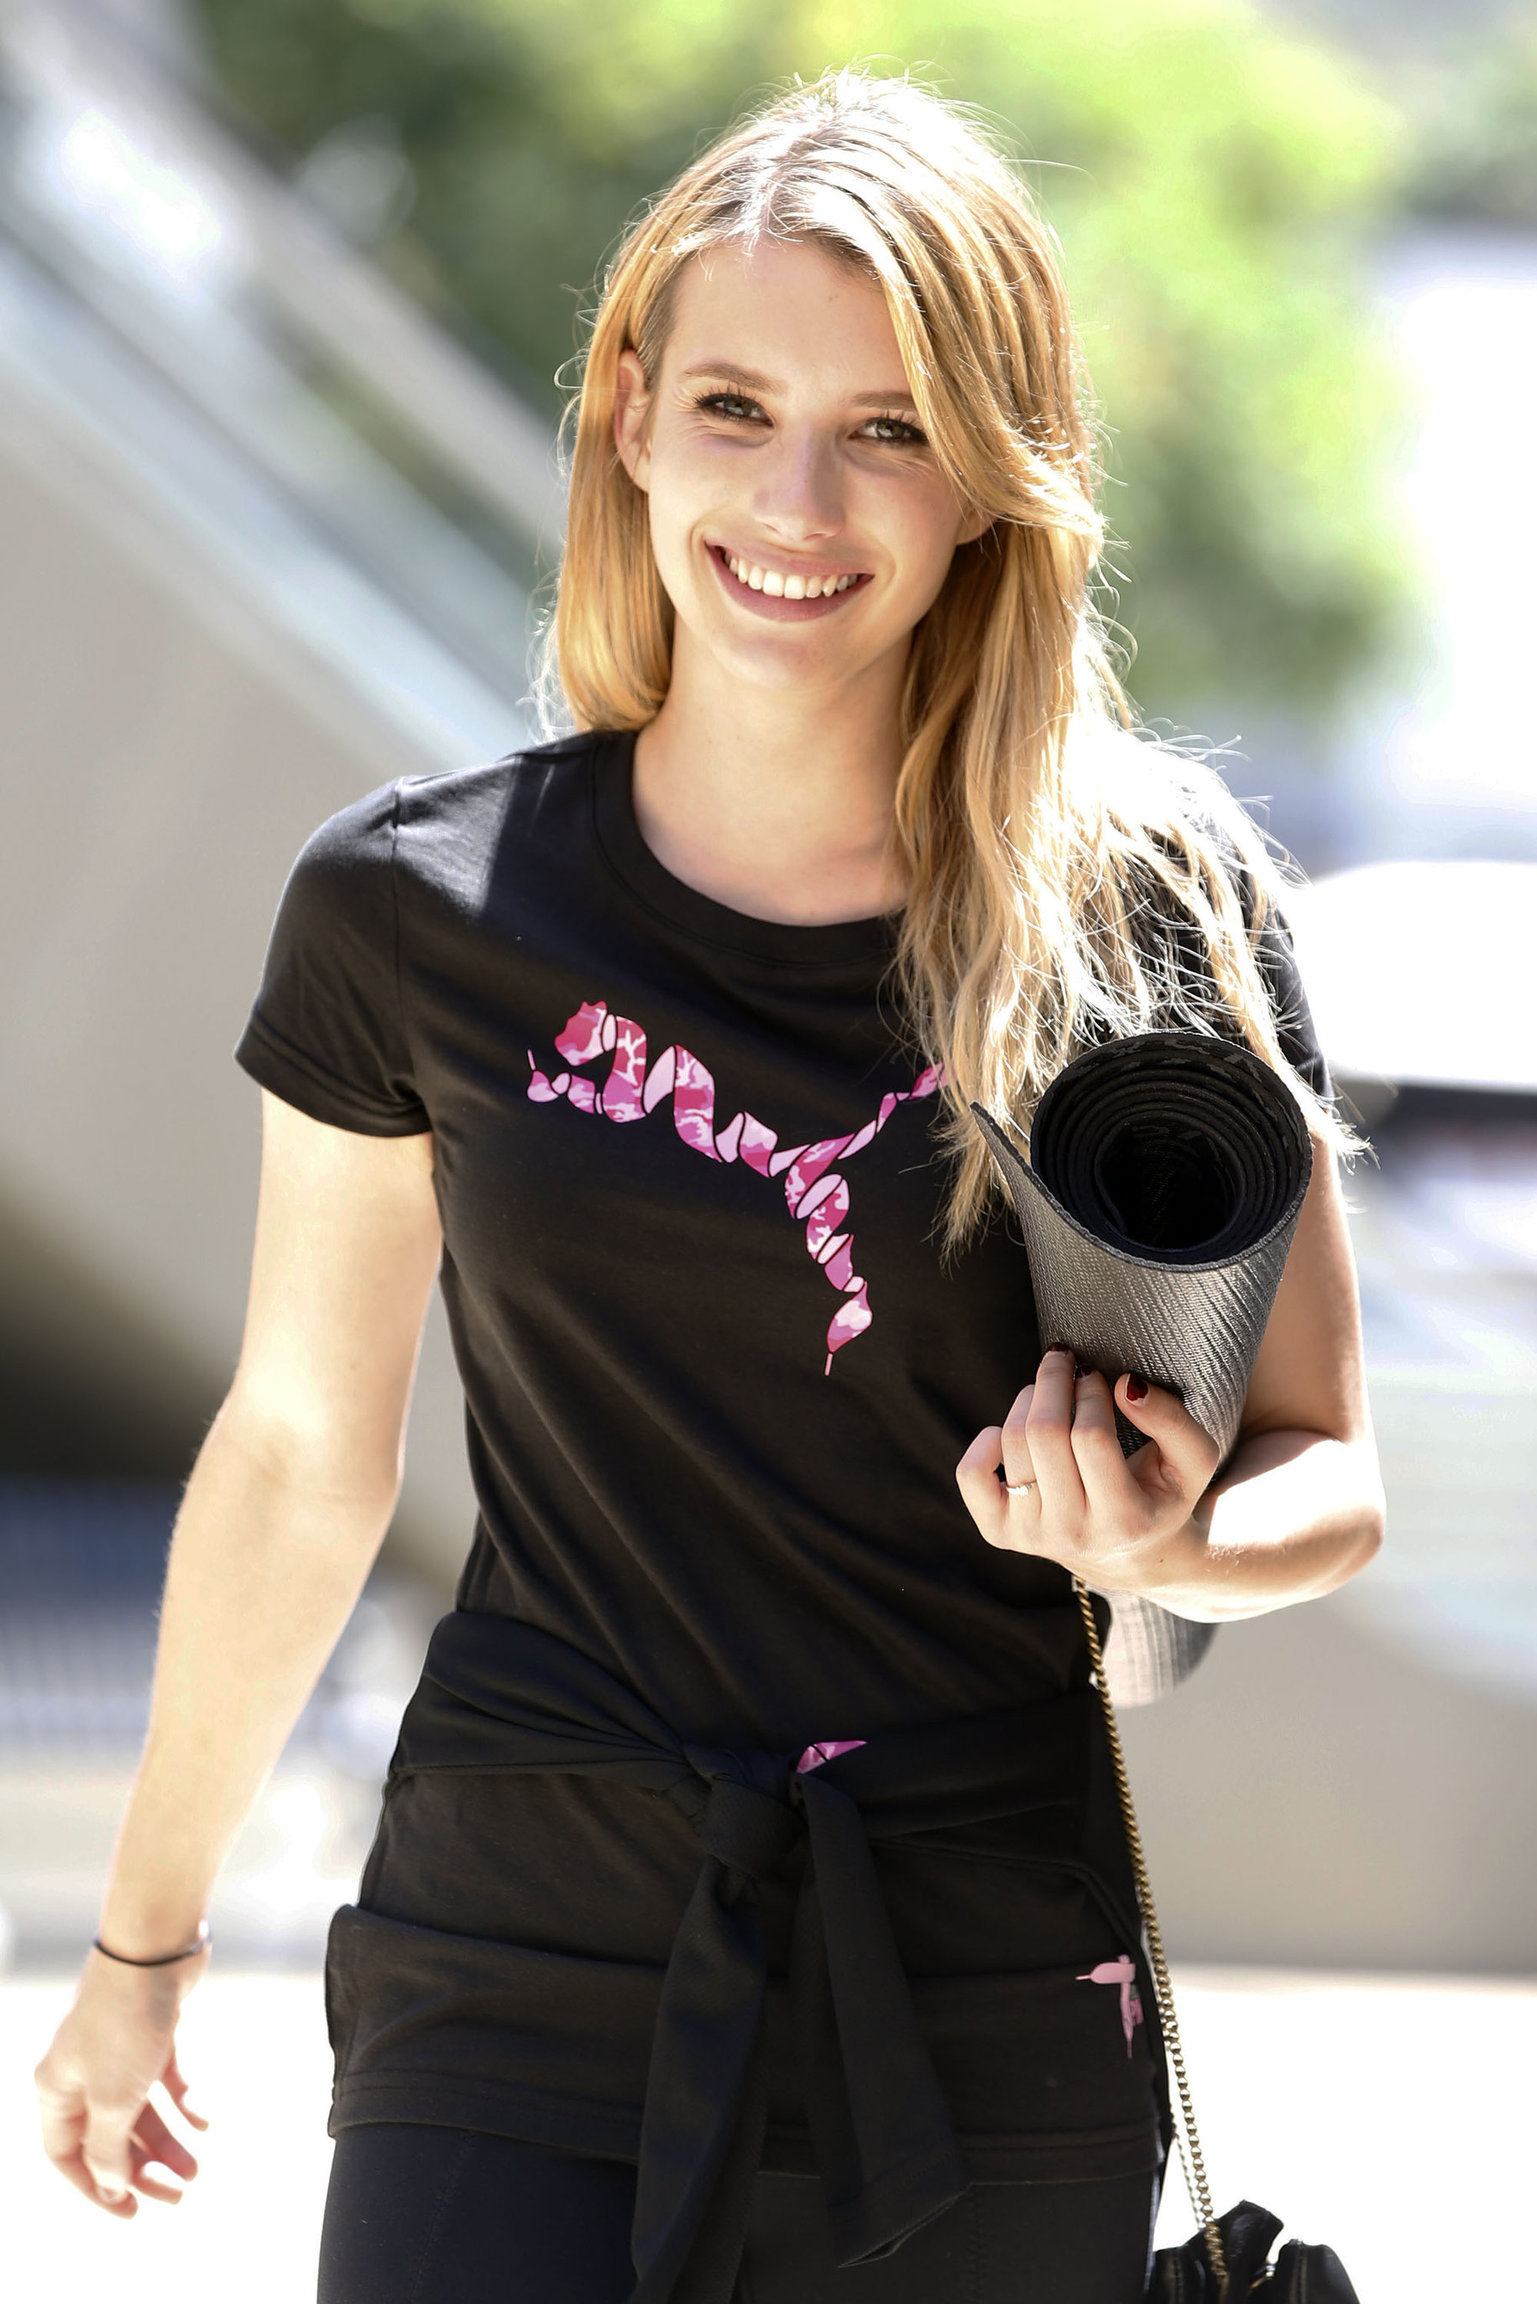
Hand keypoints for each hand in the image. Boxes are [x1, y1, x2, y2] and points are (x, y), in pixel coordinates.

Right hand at [35, 1944, 209, 2215]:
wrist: (155, 1946)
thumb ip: (109, 2148)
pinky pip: (165, 2078)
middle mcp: (82, 2071)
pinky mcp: (151, 2031)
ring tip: (197, 2168)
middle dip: (142, 2168)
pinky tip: (206, 2119)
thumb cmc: (123, 2022)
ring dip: (168, 2141)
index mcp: (57, 2089)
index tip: (131, 2211)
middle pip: (110, 2136)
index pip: (67, 2155)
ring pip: (140, 2110)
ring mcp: (117, 2050)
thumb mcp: (112, 2099)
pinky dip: (184, 2100)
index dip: (95, 2187)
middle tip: (178, 2193)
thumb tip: (111, 2185)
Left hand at [956, 1346, 1220, 1594]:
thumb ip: (1173, 1419)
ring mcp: (1033, 1537)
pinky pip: (971, 1477)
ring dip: (1028, 1399)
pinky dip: (983, 1441)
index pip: (1090, 1436)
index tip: (1096, 1375)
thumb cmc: (1161, 1493)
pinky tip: (1008, 1431)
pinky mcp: (1000, 1533)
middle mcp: (1074, 1534)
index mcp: (1125, 1519)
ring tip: (1048, 1390)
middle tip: (1065, 1360)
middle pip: (1044, 1434)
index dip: (1090, 1392)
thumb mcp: (1192, 1460)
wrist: (1130, 1553)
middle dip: (1054, 1380)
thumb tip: (1125, 1385)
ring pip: (1012, 1443)